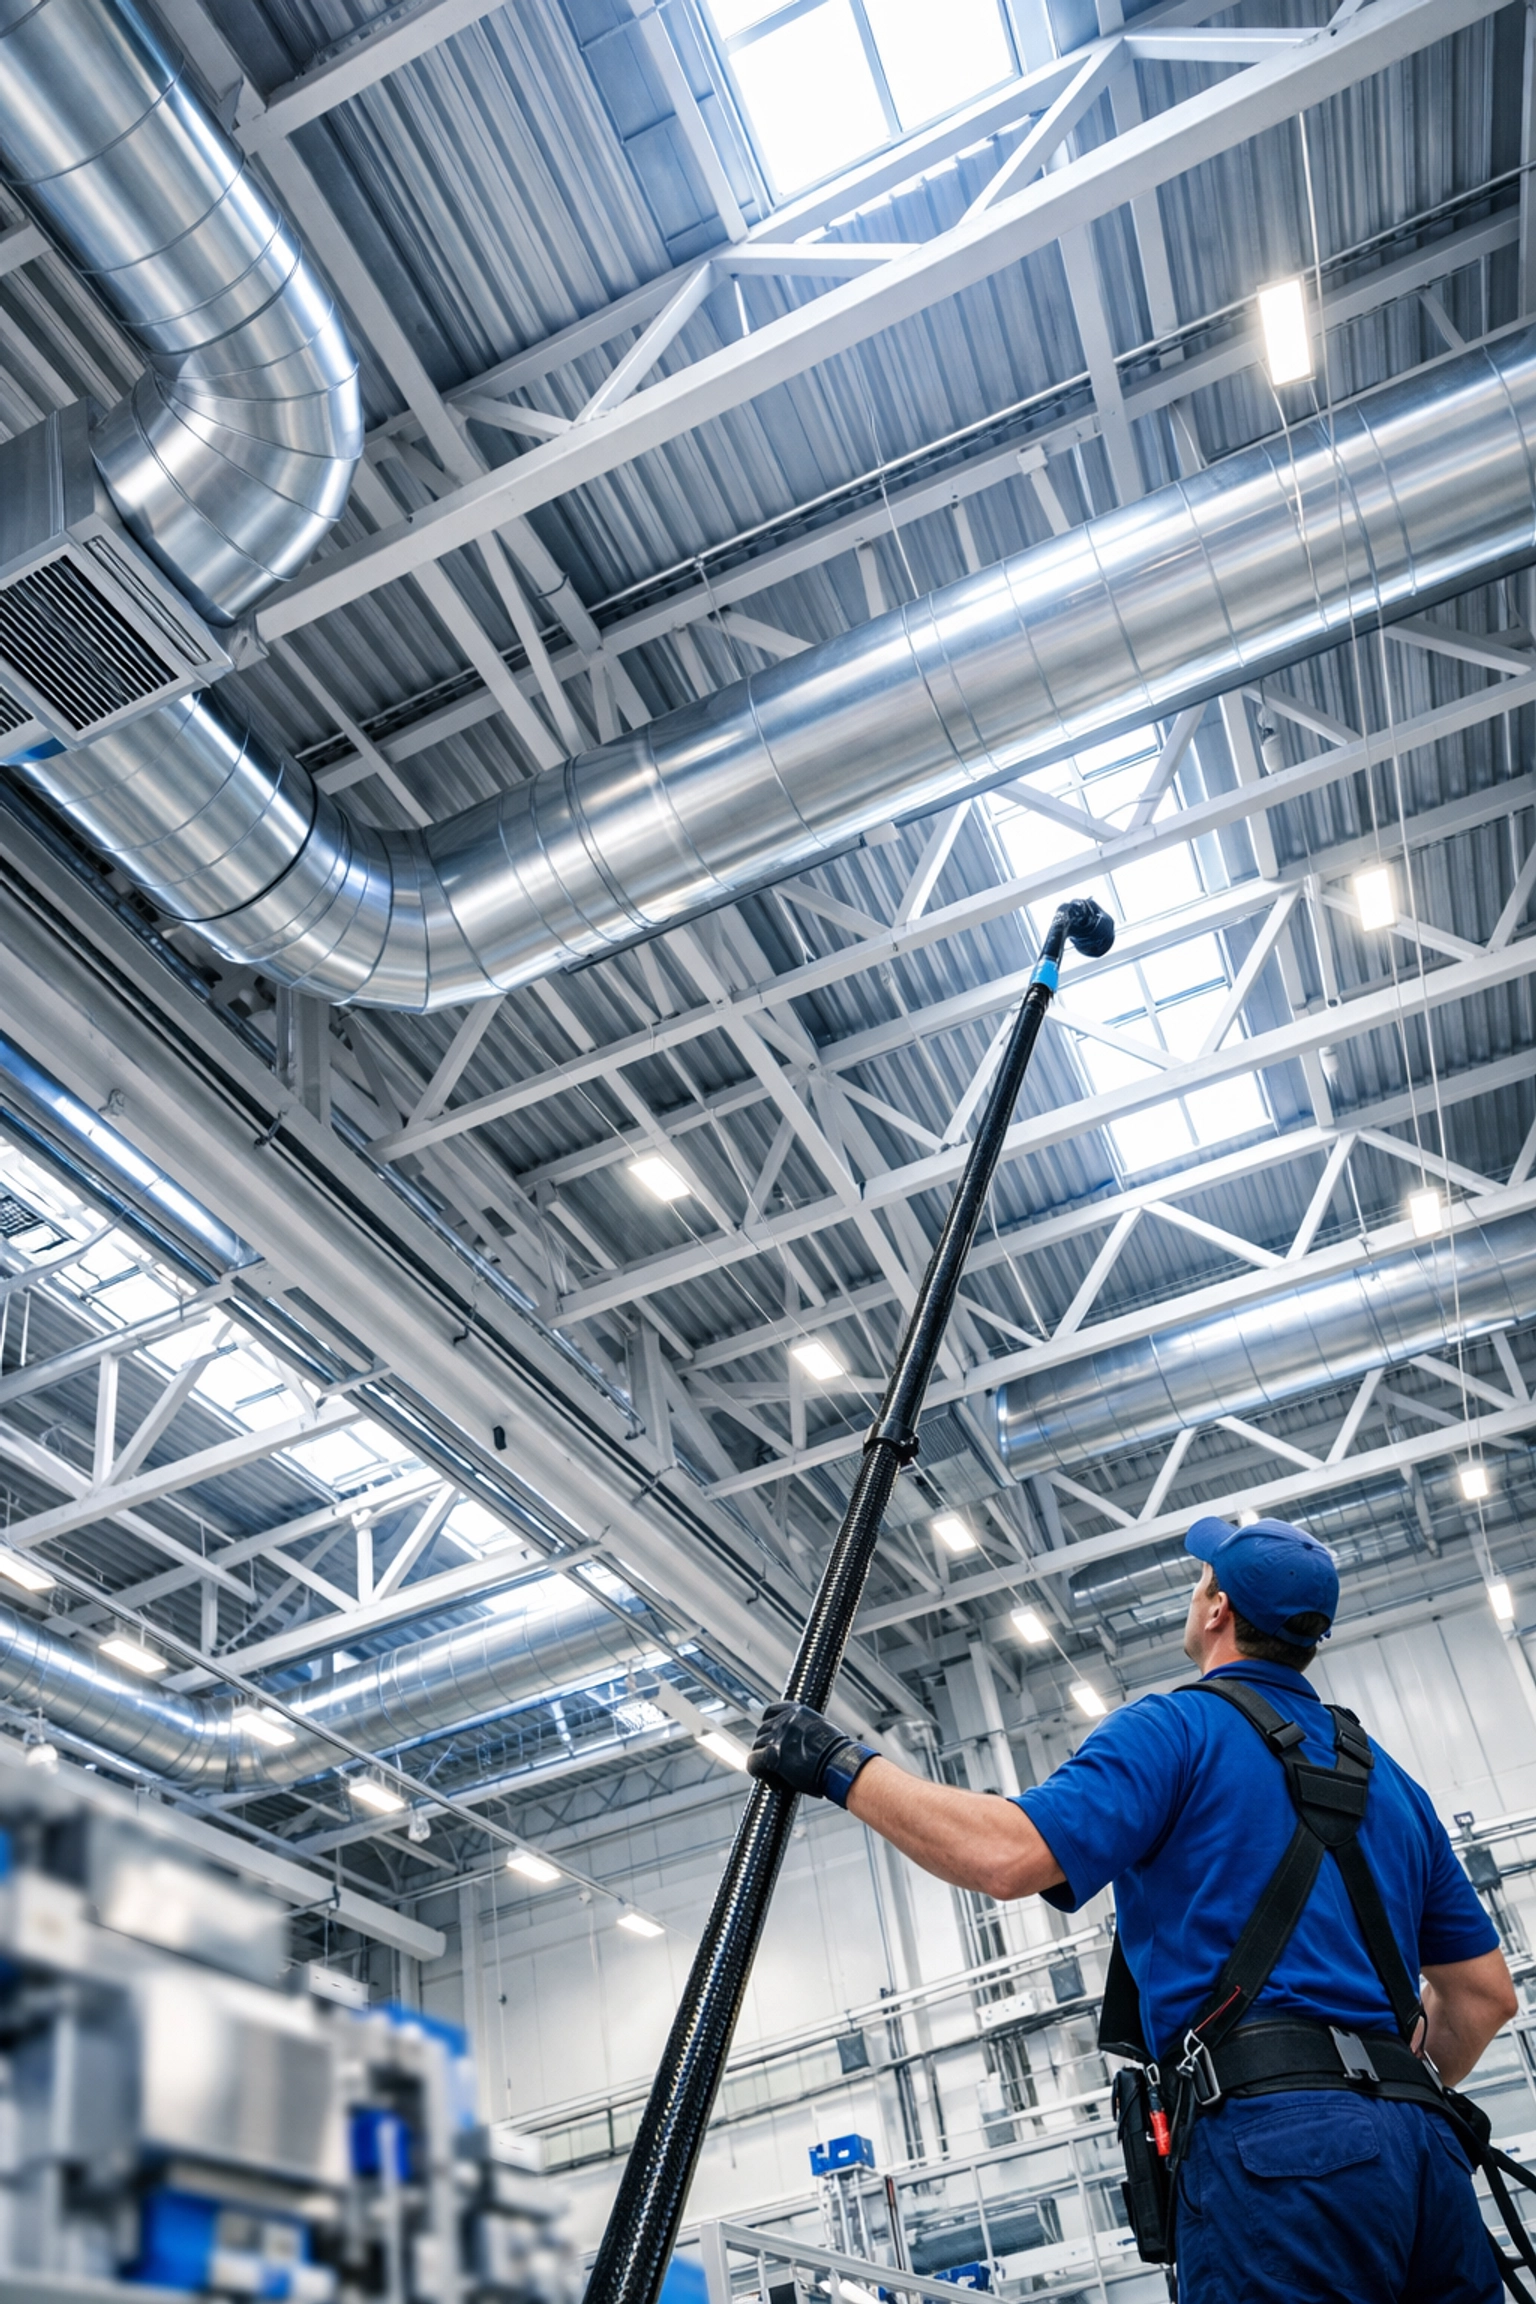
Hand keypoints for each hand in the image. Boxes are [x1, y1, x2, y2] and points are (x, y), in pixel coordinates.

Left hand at [747, 1701, 875, 1806]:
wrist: (839, 1764)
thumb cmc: (838, 1753)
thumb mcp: (823, 1731)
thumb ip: (805, 1731)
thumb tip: (800, 1743)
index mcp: (797, 1711)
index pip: (771, 1711)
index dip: (769, 1725)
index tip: (771, 1736)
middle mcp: (784, 1720)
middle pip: (762, 1732)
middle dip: (767, 1746)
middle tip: (777, 1763)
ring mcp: (777, 1737)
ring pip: (757, 1747)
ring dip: (763, 1759)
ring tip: (776, 1774)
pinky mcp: (772, 1756)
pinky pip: (753, 1761)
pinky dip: (757, 1770)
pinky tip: (769, 1778)